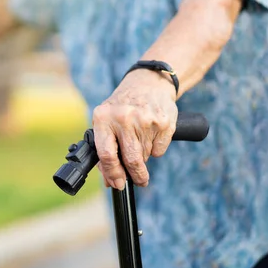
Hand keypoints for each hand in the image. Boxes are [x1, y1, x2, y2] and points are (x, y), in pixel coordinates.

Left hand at [92, 69, 177, 189]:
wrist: (148, 82)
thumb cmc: (122, 106)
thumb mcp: (106, 120)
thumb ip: (105, 149)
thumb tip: (110, 181)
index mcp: (103, 117)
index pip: (106, 154)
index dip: (112, 174)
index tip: (118, 185)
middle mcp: (123, 117)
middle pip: (130, 159)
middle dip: (135, 175)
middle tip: (139, 181)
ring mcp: (145, 119)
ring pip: (145, 156)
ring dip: (143, 158)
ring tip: (141, 141)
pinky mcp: (164, 122)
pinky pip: (159, 150)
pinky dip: (156, 149)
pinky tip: (152, 134)